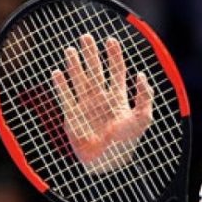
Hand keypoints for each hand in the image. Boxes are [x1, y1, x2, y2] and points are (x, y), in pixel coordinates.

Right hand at [51, 34, 152, 173]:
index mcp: (119, 99)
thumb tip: (141, 74)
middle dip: (91, 54)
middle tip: (86, 37)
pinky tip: (57, 72)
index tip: (111, 40)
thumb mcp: (143, 119)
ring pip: (79, 80)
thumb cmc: (127, 143)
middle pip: (96, 71)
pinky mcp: (72, 117)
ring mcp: (86, 107)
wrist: (108, 164)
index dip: (114, 56)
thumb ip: (145, 97)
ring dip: (75, 65)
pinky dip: (61, 85)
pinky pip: (65, 97)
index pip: (117, 71)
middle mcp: (102, 99)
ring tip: (70, 50)